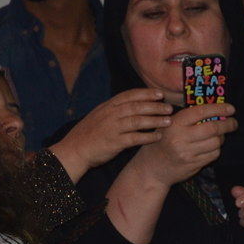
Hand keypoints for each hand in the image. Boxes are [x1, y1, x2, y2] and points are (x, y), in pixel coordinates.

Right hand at [49, 89, 172, 178]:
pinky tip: (158, 137)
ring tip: (168, 121)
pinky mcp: (114, 142)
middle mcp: (110, 115)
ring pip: (137, 121)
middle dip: (154, 106)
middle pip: (136, 106)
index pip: (128, 95)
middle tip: (169, 108)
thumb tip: (133, 105)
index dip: (145, 93)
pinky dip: (148, 137)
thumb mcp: (99, 116)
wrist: (74, 150)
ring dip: (154, 120)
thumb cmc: (89, 134)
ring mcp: (111, 128)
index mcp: (107, 107)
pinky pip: (134, 138)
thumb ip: (115, 110)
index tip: (160, 94)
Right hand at [129, 102, 236, 187]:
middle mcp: (180, 137)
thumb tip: (216, 110)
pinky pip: (213, 154)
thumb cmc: (163, 141)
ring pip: (216, 142)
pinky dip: (216, 149)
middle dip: (227, 124)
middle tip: (233, 123)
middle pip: (212, 128)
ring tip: (219, 135)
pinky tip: (212, 147)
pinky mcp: (194, 164)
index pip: (201, 112)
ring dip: (221, 138)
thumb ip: (189, 118)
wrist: (153, 168)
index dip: (218, 109)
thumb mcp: (170, 125)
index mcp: (174, 123)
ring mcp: (187, 152)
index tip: (230, 109)